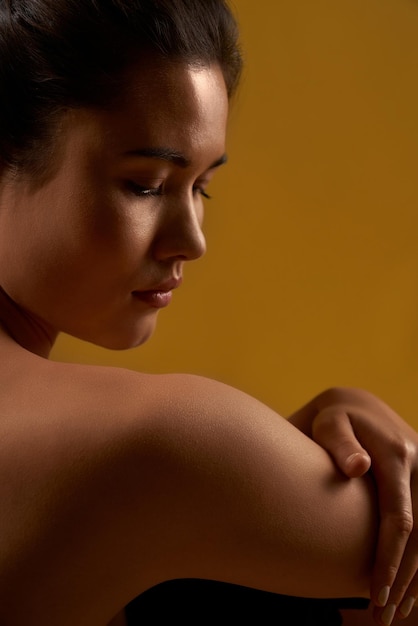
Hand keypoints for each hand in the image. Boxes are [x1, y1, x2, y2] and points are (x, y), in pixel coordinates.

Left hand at [288, 387, 417, 624]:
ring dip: (415, 575)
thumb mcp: (329, 423)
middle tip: (381, 615)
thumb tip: (357, 467)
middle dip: (403, 577)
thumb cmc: (331, 418)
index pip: (399, 518)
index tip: (374, 591)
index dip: (389, 558)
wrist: (353, 405)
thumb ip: (339, 443)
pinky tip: (410, 588)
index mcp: (398, 455)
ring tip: (394, 611)